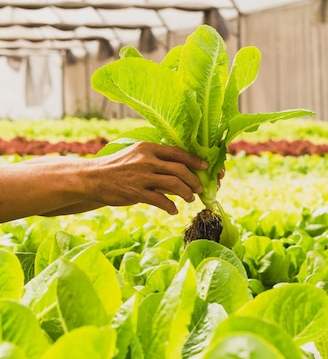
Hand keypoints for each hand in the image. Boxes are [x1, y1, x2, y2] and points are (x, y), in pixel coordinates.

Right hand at [85, 142, 207, 214]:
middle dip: (193, 180)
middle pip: (180, 169)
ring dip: (186, 193)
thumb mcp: (135, 155)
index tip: (205, 167)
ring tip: (190, 199)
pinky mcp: (136, 192)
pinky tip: (174, 210)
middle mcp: (146, 160)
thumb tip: (179, 169)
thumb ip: (155, 160)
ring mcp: (141, 176)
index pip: (177, 152)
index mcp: (148, 148)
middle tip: (199, 188)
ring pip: (174, 184)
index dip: (194, 160)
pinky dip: (171, 206)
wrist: (92, 178)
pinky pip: (161, 200)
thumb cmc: (117, 168)